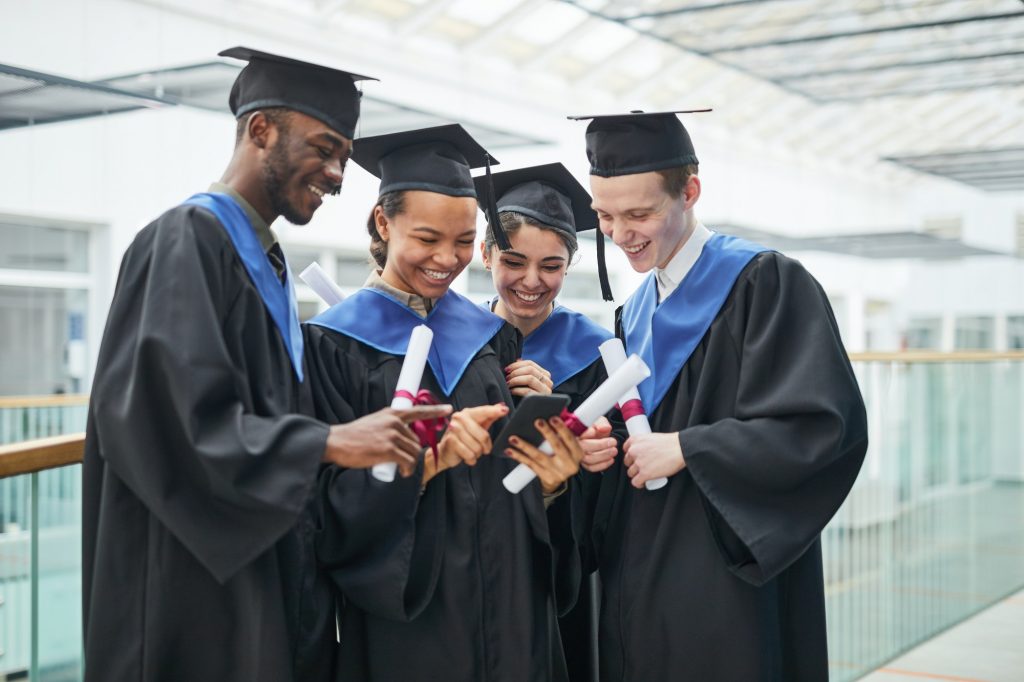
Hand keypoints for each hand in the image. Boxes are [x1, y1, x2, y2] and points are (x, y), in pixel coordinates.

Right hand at [322, 405, 453, 476]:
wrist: (336, 442)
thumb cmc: (353, 436)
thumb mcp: (374, 422)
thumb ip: (389, 426)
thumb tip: (402, 436)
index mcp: (391, 414)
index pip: (418, 410)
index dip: (435, 411)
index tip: (449, 409)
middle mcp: (394, 422)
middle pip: (415, 440)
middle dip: (411, 452)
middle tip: (401, 460)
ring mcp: (392, 436)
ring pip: (413, 452)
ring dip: (409, 463)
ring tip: (401, 468)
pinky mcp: (388, 450)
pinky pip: (407, 462)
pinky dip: (407, 469)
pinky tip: (402, 472)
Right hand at [424, 404, 508, 484]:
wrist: (445, 452)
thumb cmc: (463, 439)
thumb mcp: (477, 427)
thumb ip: (489, 416)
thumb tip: (502, 406)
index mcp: (467, 413)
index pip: (484, 412)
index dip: (494, 411)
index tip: (505, 410)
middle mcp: (459, 418)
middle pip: (483, 435)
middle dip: (486, 446)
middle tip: (483, 449)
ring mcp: (454, 429)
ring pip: (477, 447)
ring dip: (477, 454)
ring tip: (471, 451)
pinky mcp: (451, 441)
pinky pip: (470, 454)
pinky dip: (471, 459)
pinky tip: (466, 457)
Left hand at [505, 359, 552, 396]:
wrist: (531, 415)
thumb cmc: (526, 397)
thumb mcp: (526, 383)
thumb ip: (524, 371)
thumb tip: (517, 359)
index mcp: (545, 375)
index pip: (531, 364)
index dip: (516, 365)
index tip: (506, 369)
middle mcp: (548, 382)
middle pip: (530, 370)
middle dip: (515, 372)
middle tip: (506, 377)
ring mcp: (546, 391)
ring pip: (530, 378)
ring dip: (516, 380)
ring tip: (508, 384)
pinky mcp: (542, 400)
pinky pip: (528, 391)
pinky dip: (517, 389)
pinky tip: (511, 391)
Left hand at [505, 416, 583, 493]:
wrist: (558, 478)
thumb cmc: (562, 457)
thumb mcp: (568, 447)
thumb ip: (561, 434)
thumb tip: (549, 416)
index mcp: (577, 453)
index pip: (570, 439)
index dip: (562, 428)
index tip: (553, 417)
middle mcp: (570, 464)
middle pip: (557, 446)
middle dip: (547, 433)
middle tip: (537, 421)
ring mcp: (558, 473)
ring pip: (539, 456)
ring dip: (525, 446)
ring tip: (514, 438)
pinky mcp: (547, 478)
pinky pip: (531, 465)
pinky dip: (519, 457)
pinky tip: (510, 451)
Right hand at [578, 416, 617, 472]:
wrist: (596, 434)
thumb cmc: (595, 427)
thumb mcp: (599, 421)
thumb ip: (602, 423)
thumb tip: (604, 428)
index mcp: (575, 431)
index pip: (578, 433)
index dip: (590, 433)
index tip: (603, 431)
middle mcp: (574, 444)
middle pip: (583, 448)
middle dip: (600, 445)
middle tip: (613, 442)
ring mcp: (578, 455)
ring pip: (588, 459)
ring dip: (604, 456)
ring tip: (614, 450)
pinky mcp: (583, 463)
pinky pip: (591, 467)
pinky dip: (602, 465)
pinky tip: (610, 459)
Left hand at [623, 432, 684, 488]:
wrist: (680, 448)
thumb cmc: (670, 443)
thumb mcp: (651, 437)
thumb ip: (644, 443)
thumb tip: (643, 451)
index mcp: (635, 439)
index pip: (626, 449)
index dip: (631, 455)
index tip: (636, 458)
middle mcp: (634, 450)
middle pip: (627, 462)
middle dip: (634, 465)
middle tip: (643, 467)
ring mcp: (638, 463)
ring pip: (630, 473)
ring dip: (636, 475)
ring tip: (644, 475)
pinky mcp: (644, 474)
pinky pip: (635, 482)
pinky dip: (638, 484)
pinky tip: (643, 483)